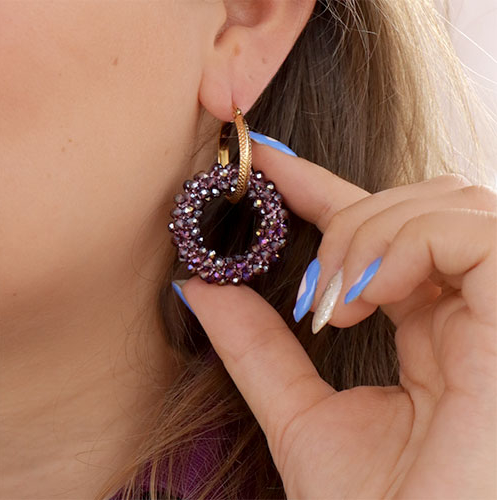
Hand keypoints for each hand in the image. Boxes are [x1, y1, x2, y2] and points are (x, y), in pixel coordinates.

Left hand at [180, 141, 496, 498]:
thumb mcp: (299, 416)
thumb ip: (255, 348)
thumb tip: (200, 289)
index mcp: (435, 333)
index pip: (382, 233)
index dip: (323, 188)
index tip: (269, 169)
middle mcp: (476, 314)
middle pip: (424, 206)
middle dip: (353, 220)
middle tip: (315, 288)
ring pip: (451, 206)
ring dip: (373, 233)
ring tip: (338, 298)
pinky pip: (473, 234)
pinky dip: (407, 245)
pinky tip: (367, 296)